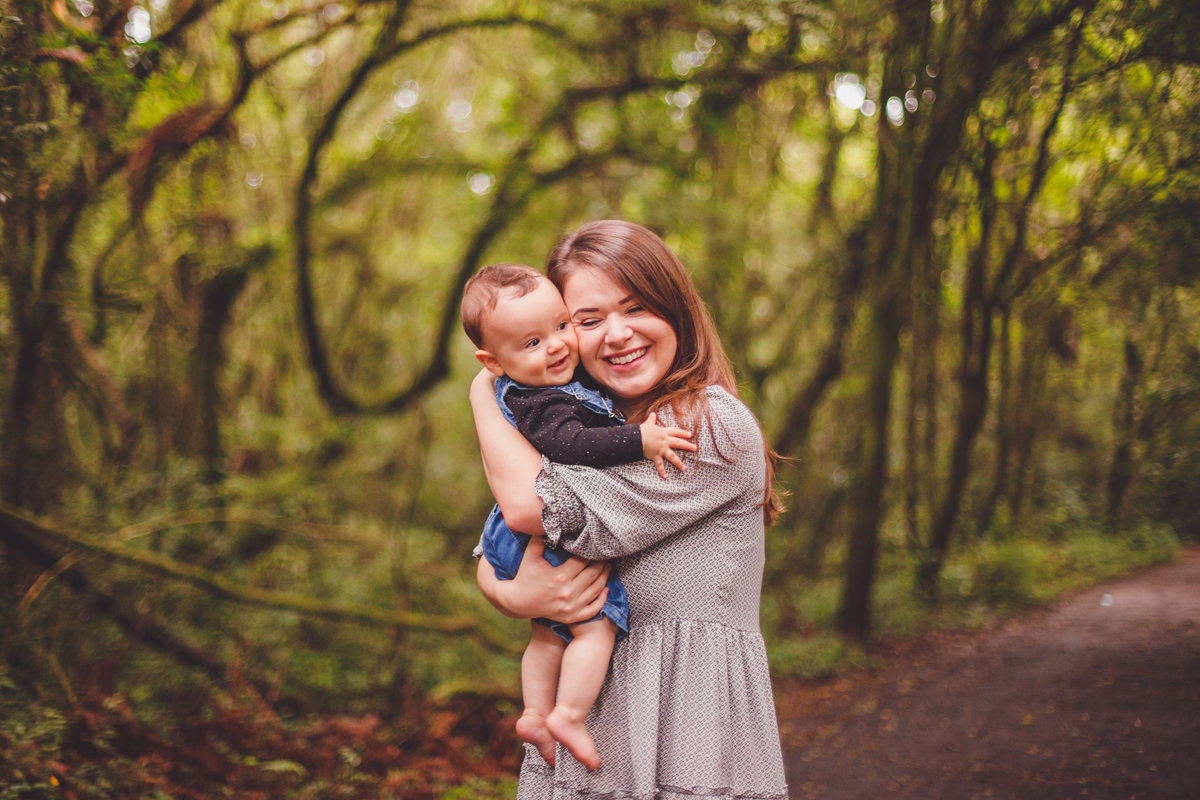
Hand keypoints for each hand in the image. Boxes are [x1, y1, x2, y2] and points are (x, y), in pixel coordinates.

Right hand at [478, 536, 611, 622]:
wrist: (518, 602)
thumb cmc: (525, 576)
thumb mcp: (530, 555)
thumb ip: (540, 539)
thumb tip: (549, 521)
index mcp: (559, 576)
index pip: (583, 561)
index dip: (591, 553)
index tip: (596, 546)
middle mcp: (567, 593)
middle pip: (593, 574)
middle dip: (601, 563)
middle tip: (607, 554)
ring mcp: (570, 607)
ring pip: (596, 590)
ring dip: (605, 577)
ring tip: (608, 567)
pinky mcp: (571, 617)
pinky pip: (592, 610)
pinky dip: (602, 600)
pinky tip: (605, 589)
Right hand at [639, 412, 696, 477]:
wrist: (636, 438)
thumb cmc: (642, 430)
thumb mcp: (648, 424)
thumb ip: (652, 419)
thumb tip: (653, 413)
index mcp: (663, 432)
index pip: (675, 432)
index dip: (683, 433)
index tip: (690, 435)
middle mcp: (665, 441)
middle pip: (678, 443)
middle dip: (687, 446)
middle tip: (695, 448)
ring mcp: (661, 449)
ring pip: (672, 456)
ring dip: (678, 463)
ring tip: (684, 468)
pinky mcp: (655, 456)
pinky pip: (659, 465)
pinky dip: (662, 471)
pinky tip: (666, 477)